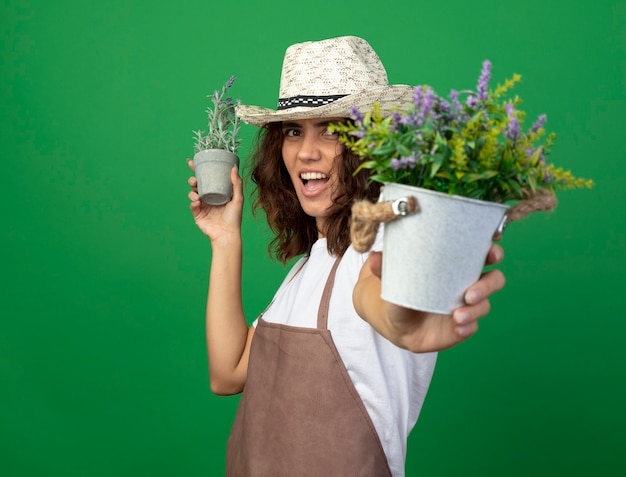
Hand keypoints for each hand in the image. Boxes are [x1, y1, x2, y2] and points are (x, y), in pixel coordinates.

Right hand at [187, 159, 243, 241]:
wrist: (227, 234)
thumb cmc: (234, 218)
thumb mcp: (238, 199)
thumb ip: (236, 183)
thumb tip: (233, 167)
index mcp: (218, 192)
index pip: (208, 178)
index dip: (200, 169)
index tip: (193, 161)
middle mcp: (209, 197)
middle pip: (198, 184)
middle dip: (193, 179)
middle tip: (194, 179)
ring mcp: (203, 205)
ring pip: (193, 193)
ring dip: (192, 190)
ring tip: (196, 192)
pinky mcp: (197, 214)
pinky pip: (192, 204)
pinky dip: (193, 201)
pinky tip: (198, 202)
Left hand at [366, 244, 504, 351]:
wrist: (395, 319)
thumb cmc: (401, 288)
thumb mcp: (392, 276)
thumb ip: (384, 267)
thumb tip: (375, 259)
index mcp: (456, 265)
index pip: (483, 254)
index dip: (492, 252)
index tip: (491, 253)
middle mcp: (467, 284)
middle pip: (494, 280)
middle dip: (488, 285)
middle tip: (469, 293)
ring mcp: (466, 306)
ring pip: (483, 306)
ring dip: (475, 311)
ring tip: (456, 315)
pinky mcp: (460, 327)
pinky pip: (471, 327)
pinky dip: (466, 327)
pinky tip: (457, 327)